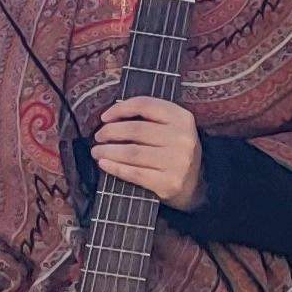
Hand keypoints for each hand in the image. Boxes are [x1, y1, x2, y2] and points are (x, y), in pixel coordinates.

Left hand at [92, 98, 206, 209]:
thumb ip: (149, 118)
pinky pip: (135, 173)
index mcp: (182, 118)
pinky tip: (104, 164)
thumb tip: (111, 117)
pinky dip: (115, 168)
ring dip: (108, 151)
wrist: (194, 185)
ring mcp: (177, 162)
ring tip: (97, 151)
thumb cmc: (173, 152)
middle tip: (98, 136)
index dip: (120, 109)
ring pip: (132, 152)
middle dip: (110, 132)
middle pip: (136, 130)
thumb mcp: (171, 128)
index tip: (105, 117)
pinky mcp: (169, 183)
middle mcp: (182, 138)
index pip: (145, 105)